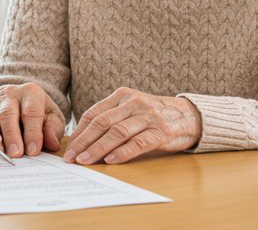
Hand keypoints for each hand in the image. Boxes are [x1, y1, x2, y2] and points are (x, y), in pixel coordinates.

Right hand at [0, 83, 63, 158]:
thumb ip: (53, 129)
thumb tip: (52, 144)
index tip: (33, 150)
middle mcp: (10, 94)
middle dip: (12, 135)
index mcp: (31, 93)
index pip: (31, 112)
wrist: (19, 100)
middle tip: (15, 154)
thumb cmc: (38, 113)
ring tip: (0, 153)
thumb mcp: (52, 117)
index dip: (32, 132)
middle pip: (8, 114)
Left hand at [64, 88, 201, 164]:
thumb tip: (82, 138)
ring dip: (98, 149)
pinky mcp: (162, 131)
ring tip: (85, 161)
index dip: (79, 131)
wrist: (189, 115)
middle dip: (83, 142)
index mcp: (122, 96)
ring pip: (117, 133)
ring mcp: (148, 116)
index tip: (68, 147)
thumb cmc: (154, 116)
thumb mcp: (131, 109)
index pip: (94, 114)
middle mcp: (134, 103)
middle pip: (102, 123)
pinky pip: (139, 142)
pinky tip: (110, 161)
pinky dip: (123, 152)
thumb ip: (111, 118)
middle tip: (71, 157)